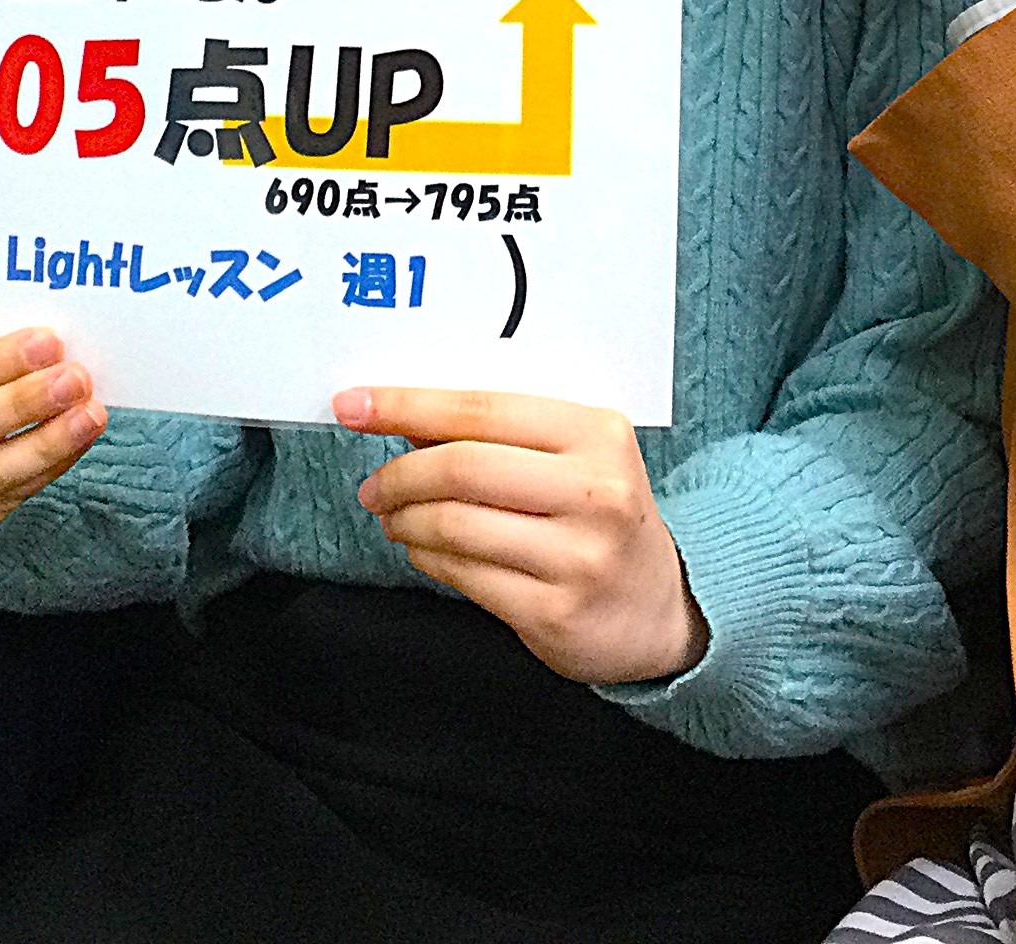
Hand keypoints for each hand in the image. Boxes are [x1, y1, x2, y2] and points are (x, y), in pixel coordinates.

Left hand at [339, 387, 706, 685]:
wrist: (661, 608)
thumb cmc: (603, 517)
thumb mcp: (577, 457)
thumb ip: (504, 434)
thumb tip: (408, 418)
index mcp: (598, 433)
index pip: (481, 409)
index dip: (407, 405)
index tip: (354, 405)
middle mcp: (593, 491)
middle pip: (462, 467)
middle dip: (400, 474)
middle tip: (374, 485)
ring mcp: (576, 556)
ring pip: (455, 525)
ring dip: (406, 520)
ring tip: (395, 517)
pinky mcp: (554, 611)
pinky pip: (464, 575)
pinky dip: (427, 557)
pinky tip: (423, 548)